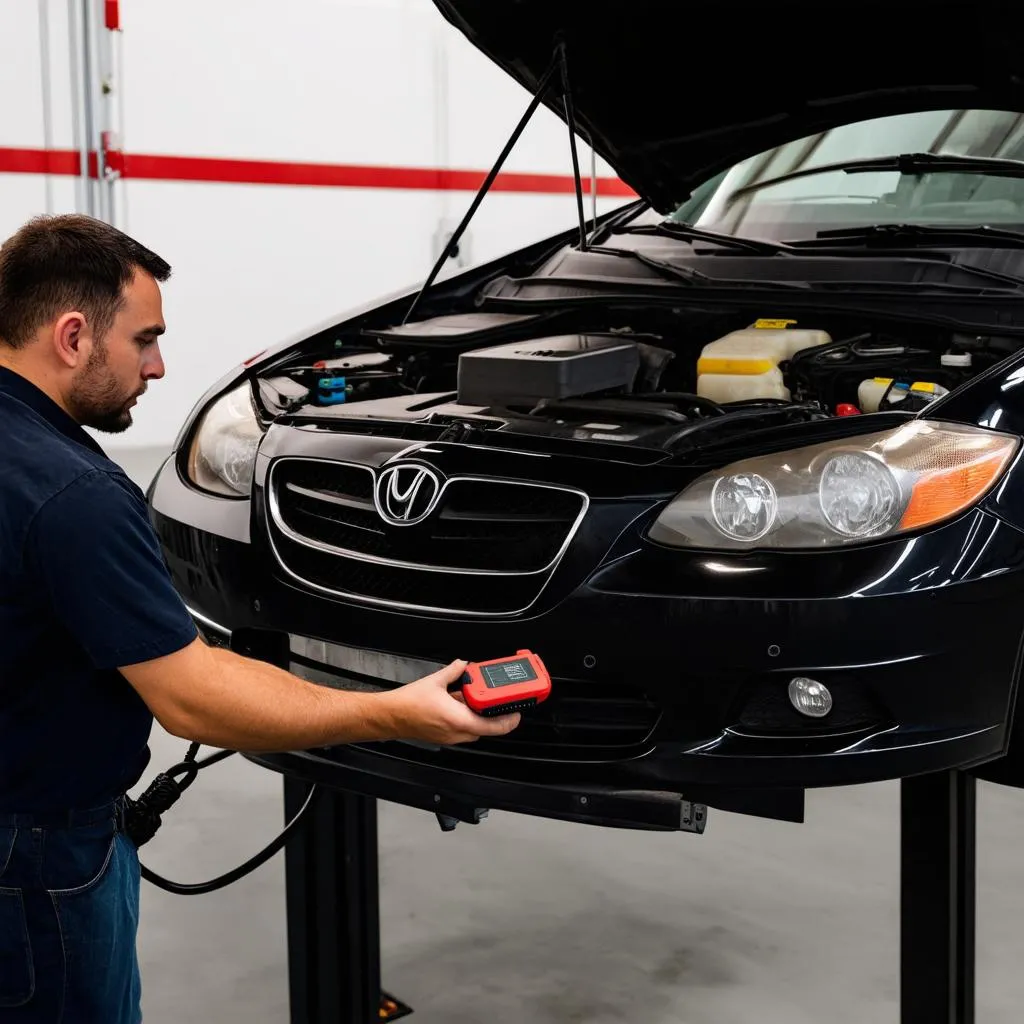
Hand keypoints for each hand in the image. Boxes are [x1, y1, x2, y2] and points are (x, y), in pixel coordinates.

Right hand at [384, 660, 521, 744]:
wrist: (390, 716)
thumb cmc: (408, 704)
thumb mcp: (435, 680)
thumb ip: (454, 670)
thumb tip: (463, 664)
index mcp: (458, 719)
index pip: (492, 726)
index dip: (508, 721)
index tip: (516, 713)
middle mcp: (456, 732)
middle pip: (486, 728)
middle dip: (494, 716)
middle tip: (500, 703)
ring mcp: (449, 737)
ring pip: (474, 730)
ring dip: (479, 717)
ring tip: (478, 701)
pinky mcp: (443, 737)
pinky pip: (462, 729)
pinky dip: (467, 718)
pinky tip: (460, 704)